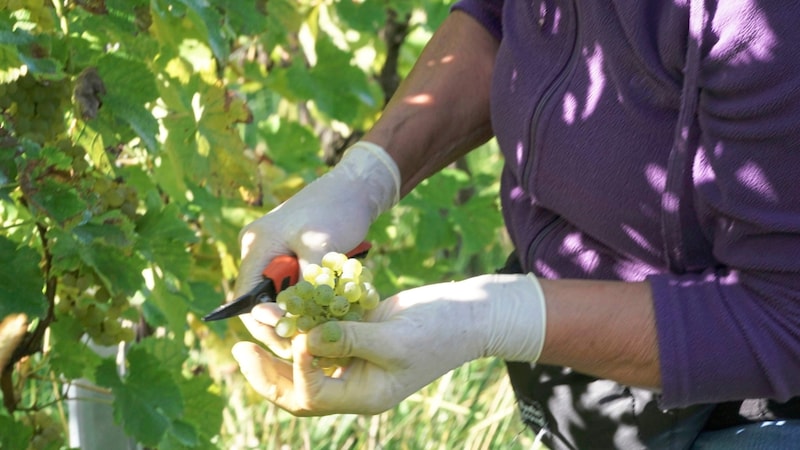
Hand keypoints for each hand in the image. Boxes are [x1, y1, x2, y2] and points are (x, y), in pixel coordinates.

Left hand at [231, 273, 546, 414]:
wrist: (469, 313)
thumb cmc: (440, 331)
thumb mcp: (396, 339)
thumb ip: (349, 340)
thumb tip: (304, 342)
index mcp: (363, 395)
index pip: (313, 395)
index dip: (297, 370)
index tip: (299, 338)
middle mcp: (353, 381)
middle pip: (297, 386)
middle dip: (267, 369)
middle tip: (238, 350)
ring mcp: (354, 358)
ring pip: (303, 357)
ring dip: (278, 339)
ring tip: (254, 319)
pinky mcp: (357, 333)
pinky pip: (320, 332)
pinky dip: (301, 321)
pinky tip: (284, 305)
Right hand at [234, 142, 399, 358]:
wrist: (357, 187)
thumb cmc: (337, 209)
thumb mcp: (321, 246)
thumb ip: (306, 281)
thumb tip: (296, 319)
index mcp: (257, 245)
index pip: (247, 298)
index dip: (264, 324)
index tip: (289, 339)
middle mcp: (260, 250)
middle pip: (262, 301)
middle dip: (283, 324)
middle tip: (304, 347)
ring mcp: (277, 253)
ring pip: (281, 296)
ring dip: (299, 313)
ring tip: (318, 333)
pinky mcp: (295, 256)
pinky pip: (296, 287)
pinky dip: (310, 301)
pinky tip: (328, 315)